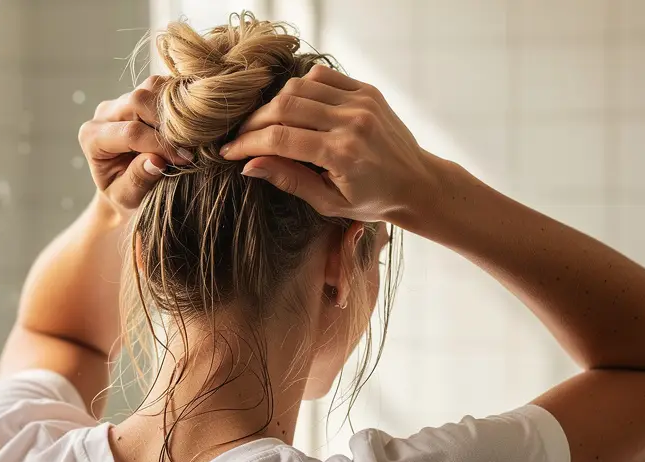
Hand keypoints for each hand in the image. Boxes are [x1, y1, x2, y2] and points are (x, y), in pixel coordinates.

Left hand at [77, 75, 191, 209]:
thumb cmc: (126, 195)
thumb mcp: (127, 197)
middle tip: (191, 144)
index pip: (131, 132)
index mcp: (92, 137)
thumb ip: (138, 180)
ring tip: (191, 133)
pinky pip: (164, 85)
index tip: (185, 159)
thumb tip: (156, 161)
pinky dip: (181, 99)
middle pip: (139, 101)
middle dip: (169, 122)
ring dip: (176, 106)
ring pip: (152, 86)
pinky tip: (192, 121)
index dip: (161, 144)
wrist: (126, 186)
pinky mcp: (142, 93)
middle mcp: (105, 112)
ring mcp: (123, 99)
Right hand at [219, 65, 440, 222]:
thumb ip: (289, 180)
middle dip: (254, 122)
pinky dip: (299, 89)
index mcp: (342, 154)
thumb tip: (249, 165)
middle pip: (284, 107)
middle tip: (241, 138)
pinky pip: (320, 77)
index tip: (228, 151)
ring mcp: (361, 101)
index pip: (279, 139)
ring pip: (299, 87)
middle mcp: (352, 122)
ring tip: (265, 125)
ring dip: (274, 105)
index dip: (247, 143)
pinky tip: (293, 108)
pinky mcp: (366, 90)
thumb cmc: (372, 200)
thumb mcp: (328, 202)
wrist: (416, 182)